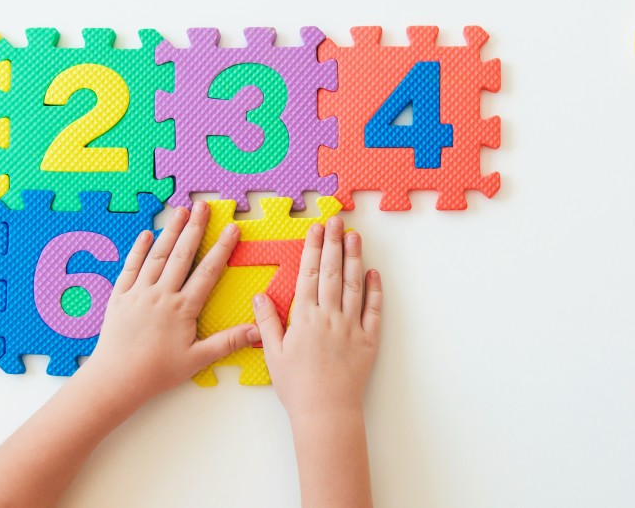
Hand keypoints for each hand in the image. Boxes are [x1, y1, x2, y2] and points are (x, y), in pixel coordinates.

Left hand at [79, 201, 259, 402]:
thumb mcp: (197, 359)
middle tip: (203, 206)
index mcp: (183, 308)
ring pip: (157, 255)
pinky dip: (139, 249)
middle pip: (182, 254)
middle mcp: (162, 295)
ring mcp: (139, 292)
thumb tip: (258, 331)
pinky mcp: (120, 296)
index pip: (207, 271)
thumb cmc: (157, 372)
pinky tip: (146, 234)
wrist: (116, 378)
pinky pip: (131, 267)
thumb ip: (228, 342)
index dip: (221, 248)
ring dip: (170, 231)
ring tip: (180, 211)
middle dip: (195, 228)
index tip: (231, 229)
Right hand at [252, 216, 381, 421]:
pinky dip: (375, 290)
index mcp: (304, 319)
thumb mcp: (273, 354)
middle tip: (336, 221)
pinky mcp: (368, 340)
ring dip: (354, 258)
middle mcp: (329, 317)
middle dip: (333, 243)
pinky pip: (373, 310)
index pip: (308, 274)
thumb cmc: (297, 387)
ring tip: (355, 236)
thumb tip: (260, 295)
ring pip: (353, 285)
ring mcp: (351, 327)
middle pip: (331, 272)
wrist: (326, 414)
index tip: (315, 229)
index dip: (312, 249)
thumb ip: (267, 322)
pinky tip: (373, 272)